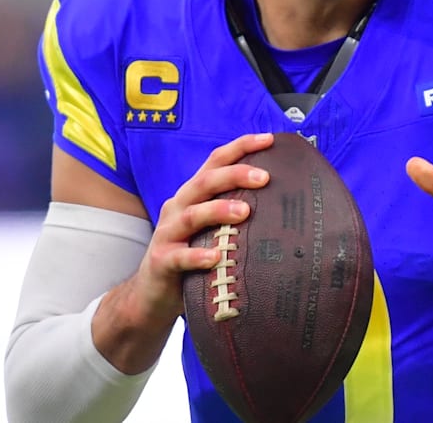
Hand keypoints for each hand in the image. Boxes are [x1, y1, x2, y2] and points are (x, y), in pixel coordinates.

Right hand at [117, 132, 274, 328]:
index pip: (215, 162)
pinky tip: (216, 257)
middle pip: (204, 182)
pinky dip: (197, 255)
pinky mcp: (161, 261)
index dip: (240, 147)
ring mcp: (167, 233)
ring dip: (218, 210)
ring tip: (244, 212)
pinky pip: (179, 257)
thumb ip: (233, 213)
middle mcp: (178, 207)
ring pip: (192, 215)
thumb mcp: (210, 229)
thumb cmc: (191, 257)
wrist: (151, 293)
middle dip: (234, 175)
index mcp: (192, 195)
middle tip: (264, 178)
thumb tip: (281, 202)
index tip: (268, 139)